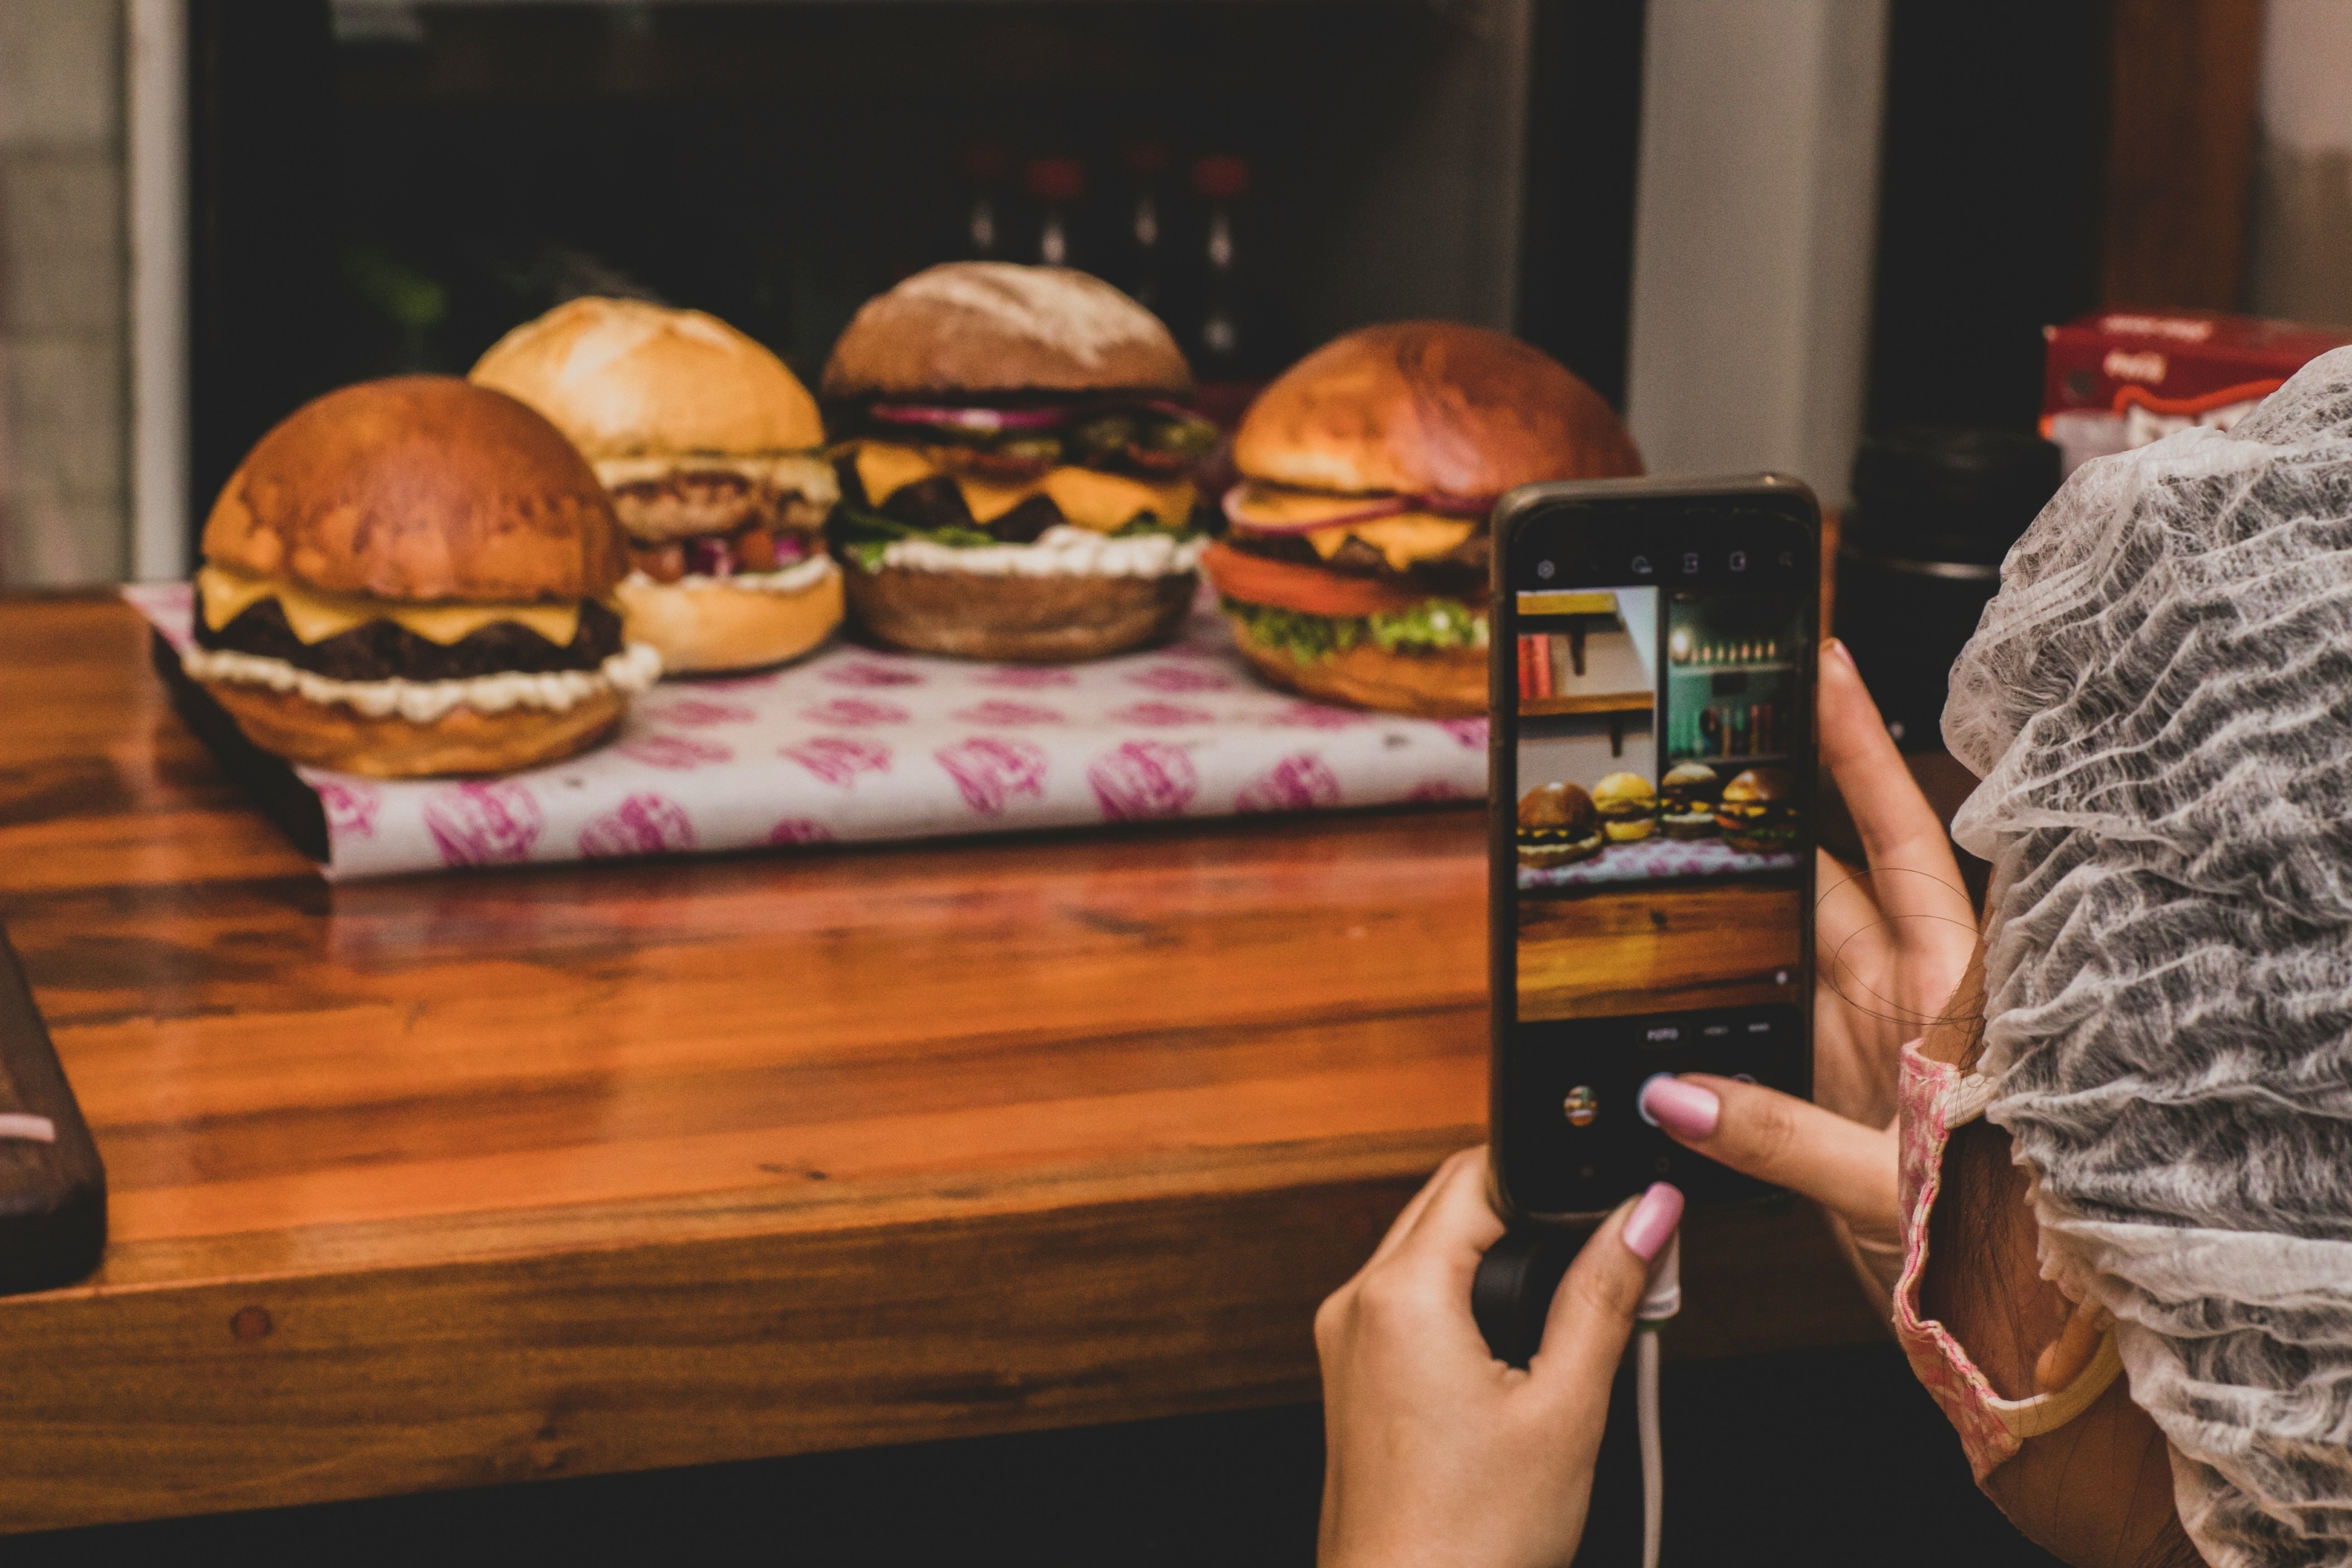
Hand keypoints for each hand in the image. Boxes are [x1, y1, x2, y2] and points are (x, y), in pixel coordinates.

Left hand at [1315, 1148, 1681, 1567]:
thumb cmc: (1470, 1541)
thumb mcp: (1566, 1408)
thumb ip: (1606, 1296)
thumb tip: (1646, 1214)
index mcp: (1401, 1294)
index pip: (1477, 1174)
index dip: (1552, 1179)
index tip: (1613, 1201)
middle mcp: (1357, 1303)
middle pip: (1450, 1205)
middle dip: (1533, 1218)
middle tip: (1611, 1259)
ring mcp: (1345, 1340)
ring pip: (1431, 1252)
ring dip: (1501, 1260)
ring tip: (1577, 1314)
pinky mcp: (1353, 1376)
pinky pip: (1412, 1302)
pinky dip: (1467, 1303)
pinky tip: (1523, 1352)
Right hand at [1640, 642, 1976, 1296]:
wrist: (2020, 1342)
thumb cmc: (2008, 1255)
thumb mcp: (1898, 1189)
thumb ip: (1784, 1140)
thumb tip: (1677, 1097)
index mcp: (1949, 994)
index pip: (1897, 840)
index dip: (1858, 752)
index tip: (1821, 669)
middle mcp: (1902, 1003)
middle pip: (1814, 882)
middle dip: (1751, 821)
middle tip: (1684, 757)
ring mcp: (1857, 1049)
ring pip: (1773, 952)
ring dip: (1714, 920)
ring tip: (1646, 863)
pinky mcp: (1820, 1099)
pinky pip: (1746, 1035)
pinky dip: (1699, 1014)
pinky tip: (1654, 991)